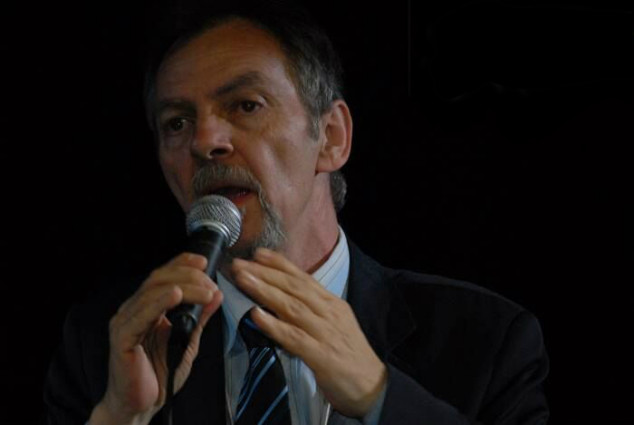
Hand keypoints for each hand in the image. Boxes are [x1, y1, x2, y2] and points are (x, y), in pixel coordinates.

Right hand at [89, 253, 222, 424]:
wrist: (140, 406)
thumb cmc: (159, 375)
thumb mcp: (188, 341)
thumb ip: (200, 318)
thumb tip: (217, 295)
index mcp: (147, 308)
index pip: (163, 276)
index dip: (182, 263)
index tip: (204, 261)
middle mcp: (133, 310)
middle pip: (159, 279)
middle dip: (188, 275)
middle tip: (211, 282)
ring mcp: (125, 322)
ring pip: (153, 292)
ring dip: (184, 287)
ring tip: (206, 291)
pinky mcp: (122, 338)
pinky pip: (142, 314)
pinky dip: (161, 301)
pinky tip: (177, 295)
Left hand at [231, 248, 386, 417]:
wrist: (373, 387)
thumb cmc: (349, 357)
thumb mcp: (334, 325)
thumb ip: (312, 311)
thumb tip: (282, 298)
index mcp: (332, 304)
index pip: (303, 278)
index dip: (280, 264)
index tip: (258, 253)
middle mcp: (329, 313)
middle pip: (294, 288)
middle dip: (265, 273)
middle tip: (240, 263)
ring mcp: (326, 333)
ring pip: (292, 307)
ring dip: (265, 291)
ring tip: (243, 280)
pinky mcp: (322, 356)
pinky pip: (294, 337)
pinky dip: (274, 325)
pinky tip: (256, 316)